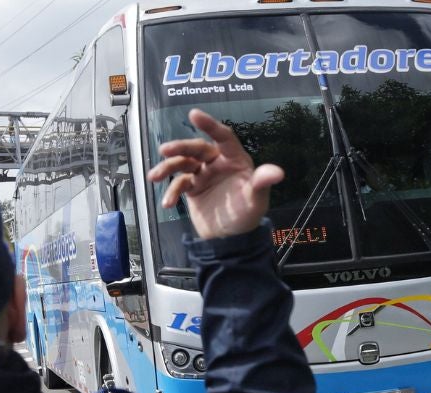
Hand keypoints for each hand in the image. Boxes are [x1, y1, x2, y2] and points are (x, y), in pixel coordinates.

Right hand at [146, 109, 283, 239]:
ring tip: (153, 176)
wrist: (230, 239)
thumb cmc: (247, 215)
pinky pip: (178, 184)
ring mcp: (202, 174)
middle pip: (197, 149)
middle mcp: (217, 163)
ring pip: (183, 163)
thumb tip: (277, 173)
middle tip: (165, 150)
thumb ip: (261, 184)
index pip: (223, 137)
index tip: (193, 114)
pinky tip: (167, 204)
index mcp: (234, 159)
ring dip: (167, 168)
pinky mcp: (192, 188)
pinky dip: (171, 193)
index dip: (209, 125)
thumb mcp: (256, 200)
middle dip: (180, 147)